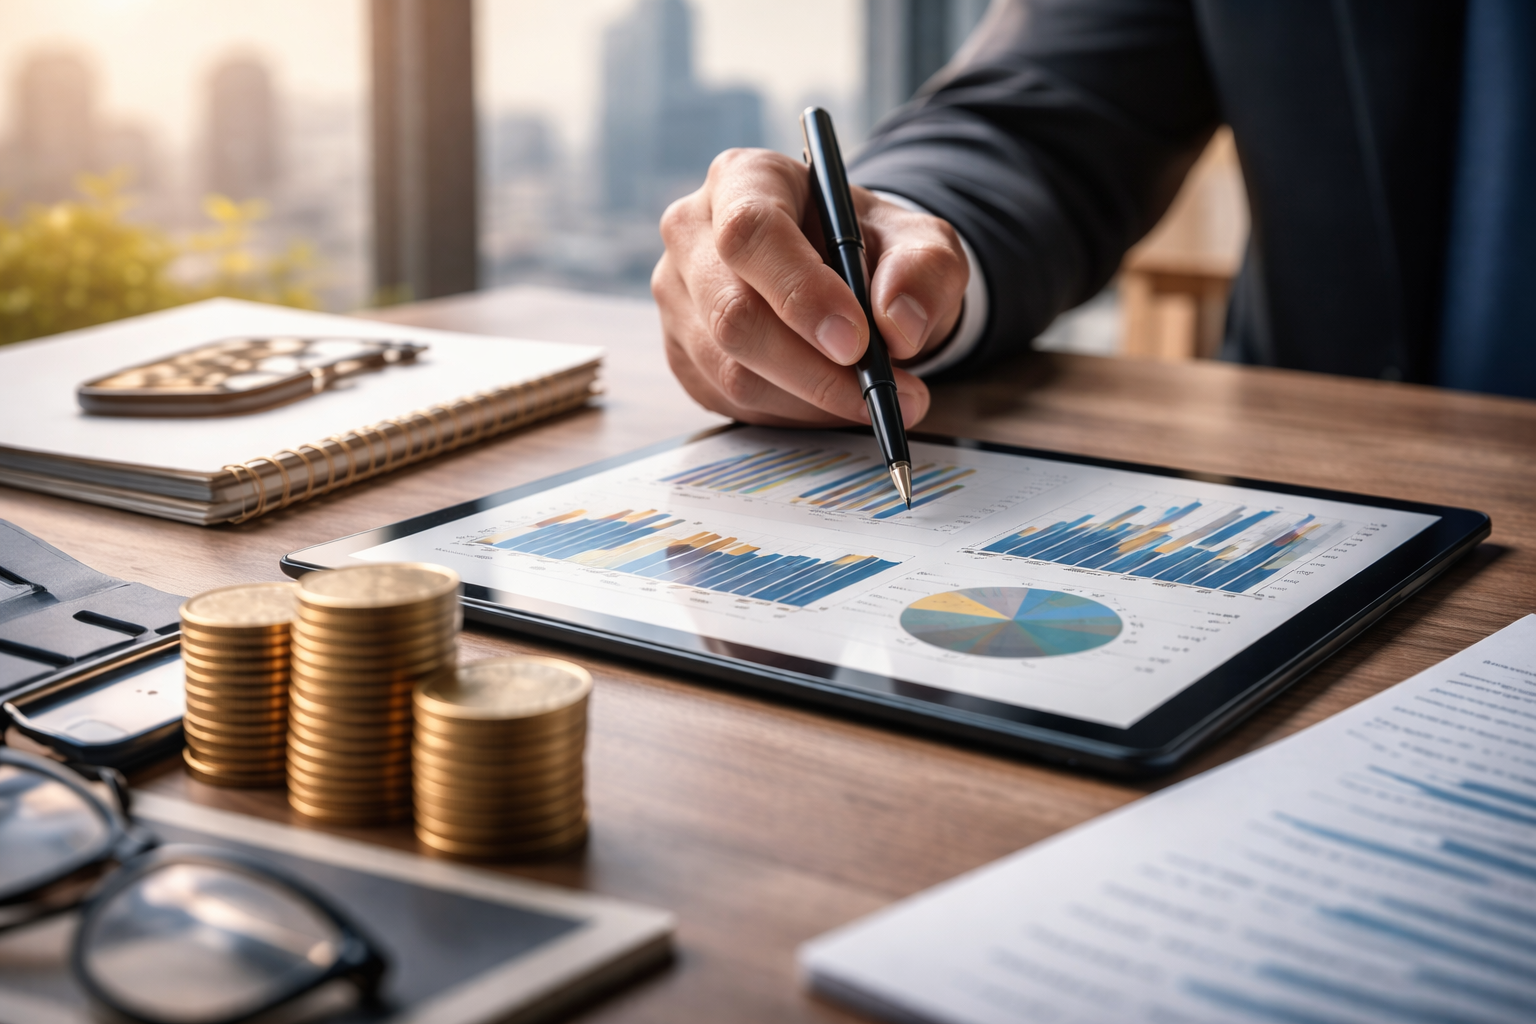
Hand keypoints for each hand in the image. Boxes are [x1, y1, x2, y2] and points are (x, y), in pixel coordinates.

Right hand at [652, 148, 967, 427]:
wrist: (843, 277)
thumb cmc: (871, 248)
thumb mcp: (921, 242)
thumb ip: (924, 269)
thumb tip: (900, 324)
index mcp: (743, 180)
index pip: (750, 233)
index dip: (801, 293)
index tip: (857, 340)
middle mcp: (692, 235)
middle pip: (734, 316)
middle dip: (815, 370)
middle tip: (884, 391)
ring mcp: (680, 300)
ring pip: (734, 373)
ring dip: (815, 401)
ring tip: (877, 398)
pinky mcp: (684, 356)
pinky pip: (735, 404)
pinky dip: (796, 414)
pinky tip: (833, 399)